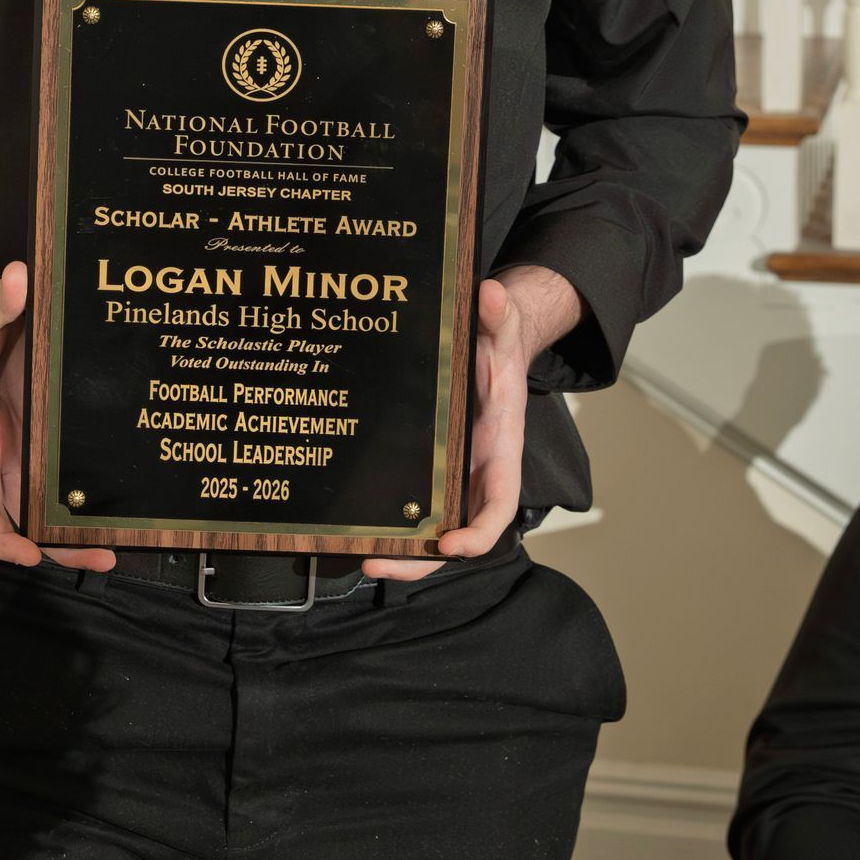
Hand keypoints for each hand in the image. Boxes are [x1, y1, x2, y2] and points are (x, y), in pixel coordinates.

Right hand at [0, 239, 114, 571]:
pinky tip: (114, 500)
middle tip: (103, 556)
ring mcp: (17, 442)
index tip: (26, 554)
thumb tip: (18, 279)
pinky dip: (77, 491)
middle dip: (55, 545)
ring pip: (41, 500)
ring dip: (72, 525)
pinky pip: (56, 470)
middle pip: (19, 514)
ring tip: (119, 541)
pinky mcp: (35, 428)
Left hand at [361, 263, 575, 581]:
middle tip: (379, 565)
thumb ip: (499, 314)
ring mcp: (452, 474)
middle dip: (423, 561)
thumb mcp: (501, 325)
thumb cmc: (498, 343)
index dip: (478, 532)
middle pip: (457, 534)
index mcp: (499, 448)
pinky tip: (357, 529)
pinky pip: (412, 506)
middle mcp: (476, 471)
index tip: (451, 544)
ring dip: (403, 554)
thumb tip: (492, 294)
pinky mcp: (429, 468)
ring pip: (432, 530)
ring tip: (363, 558)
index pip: (499, 504)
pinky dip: (392, 525)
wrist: (491, 342)